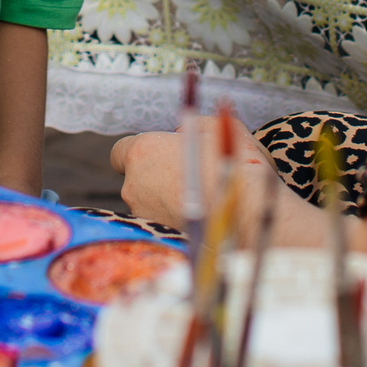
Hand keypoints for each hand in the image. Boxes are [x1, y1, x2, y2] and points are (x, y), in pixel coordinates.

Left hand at [113, 130, 334, 250]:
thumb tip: (181, 134)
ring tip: (203, 202)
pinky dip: (177, 223)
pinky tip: (204, 220)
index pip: (120, 152)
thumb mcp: (219, 128)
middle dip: (157, 179)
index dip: (139, 153)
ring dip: (167, 203)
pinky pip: (162, 226)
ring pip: (150, 206)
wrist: (246, 211)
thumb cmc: (232, 163)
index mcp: (142, 152)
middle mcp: (133, 186)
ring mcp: (144, 217)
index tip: (158, 155)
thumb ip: (194, 126)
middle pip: (137, 181)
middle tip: (191, 178)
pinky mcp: (158, 239)